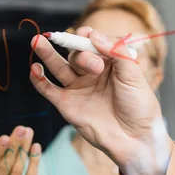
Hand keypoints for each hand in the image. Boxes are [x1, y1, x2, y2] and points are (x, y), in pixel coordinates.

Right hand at [29, 28, 172, 174]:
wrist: (135, 139)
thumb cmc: (139, 107)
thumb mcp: (134, 76)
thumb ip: (117, 53)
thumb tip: (95, 35)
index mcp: (109, 63)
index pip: (92, 43)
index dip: (88, 36)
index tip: (89, 35)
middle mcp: (91, 73)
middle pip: (76, 54)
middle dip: (82, 55)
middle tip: (95, 67)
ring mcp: (78, 88)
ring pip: (58, 67)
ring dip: (46, 54)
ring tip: (36, 41)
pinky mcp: (67, 104)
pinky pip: (48, 89)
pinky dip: (39, 79)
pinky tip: (34, 68)